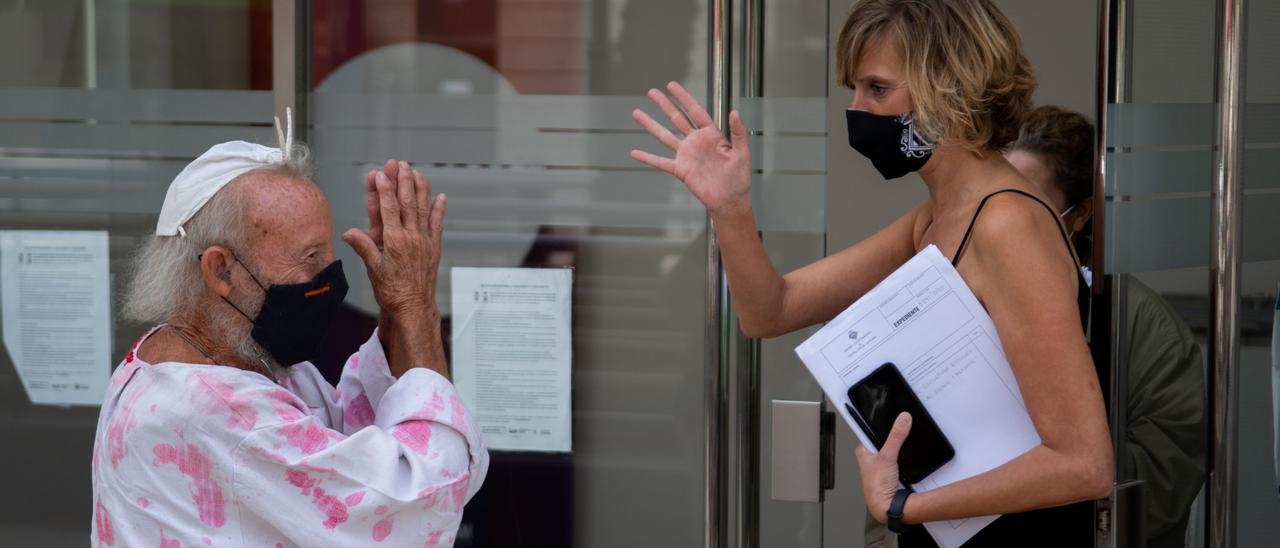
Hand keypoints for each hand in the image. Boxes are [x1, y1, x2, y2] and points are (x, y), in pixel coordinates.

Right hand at [342, 160, 447, 375]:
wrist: (413, 308)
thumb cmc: (392, 292)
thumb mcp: (372, 270)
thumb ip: (363, 247)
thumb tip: (350, 233)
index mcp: (394, 241)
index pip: (388, 208)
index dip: (384, 188)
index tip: (380, 174)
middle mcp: (411, 238)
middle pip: (406, 203)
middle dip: (403, 181)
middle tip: (400, 164)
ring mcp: (425, 241)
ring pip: (422, 209)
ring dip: (419, 189)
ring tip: (417, 173)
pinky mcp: (434, 248)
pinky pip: (437, 224)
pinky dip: (438, 210)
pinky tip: (439, 197)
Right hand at [630, 81, 752, 217]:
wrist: (730, 200)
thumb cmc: (739, 178)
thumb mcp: (742, 153)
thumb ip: (738, 132)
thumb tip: (735, 111)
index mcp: (711, 135)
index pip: (695, 111)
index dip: (683, 97)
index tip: (671, 85)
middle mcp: (696, 142)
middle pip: (677, 119)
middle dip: (664, 104)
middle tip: (651, 92)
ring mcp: (686, 155)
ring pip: (665, 136)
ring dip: (651, 124)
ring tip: (637, 113)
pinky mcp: (680, 170)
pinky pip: (661, 162)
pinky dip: (647, 158)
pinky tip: (635, 152)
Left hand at [855, 412, 912, 522]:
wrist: (885, 506)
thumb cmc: (877, 486)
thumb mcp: (887, 455)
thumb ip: (896, 436)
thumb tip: (902, 419)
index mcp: (862, 454)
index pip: (865, 434)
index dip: (872, 427)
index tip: (878, 416)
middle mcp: (868, 462)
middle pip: (879, 444)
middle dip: (887, 440)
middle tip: (897, 433)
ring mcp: (878, 469)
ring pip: (887, 454)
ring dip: (894, 453)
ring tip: (900, 450)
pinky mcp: (888, 477)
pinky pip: (895, 464)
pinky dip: (899, 463)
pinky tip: (903, 464)